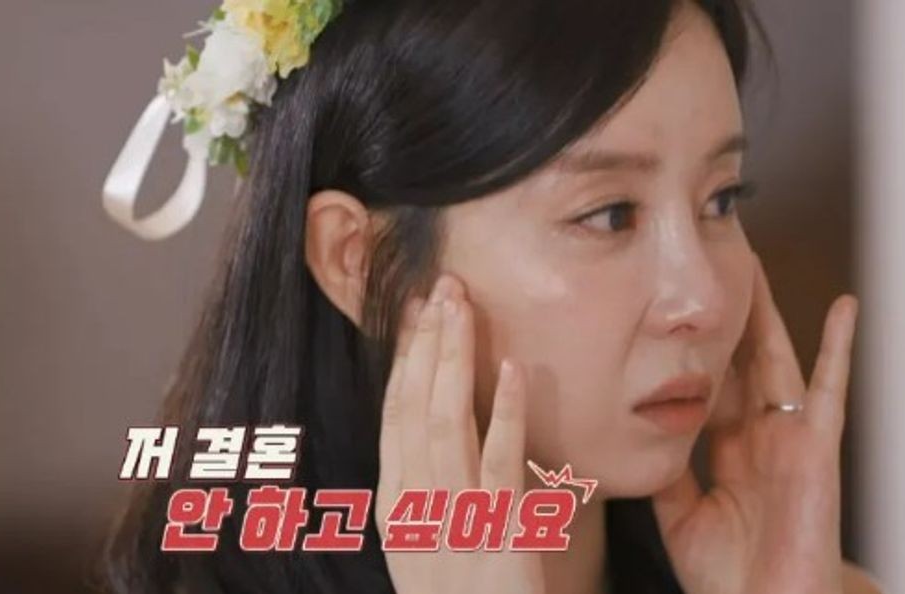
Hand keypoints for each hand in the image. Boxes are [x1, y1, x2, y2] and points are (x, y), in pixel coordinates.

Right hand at [375, 274, 544, 593]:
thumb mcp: (422, 544)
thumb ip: (422, 490)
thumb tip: (429, 431)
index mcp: (394, 504)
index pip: (393, 415)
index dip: (403, 360)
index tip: (414, 314)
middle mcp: (413, 504)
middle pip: (413, 406)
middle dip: (425, 343)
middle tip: (440, 287)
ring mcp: (452, 517)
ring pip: (444, 422)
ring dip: (453, 359)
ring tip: (462, 307)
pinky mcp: (497, 534)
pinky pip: (498, 463)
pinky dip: (502, 412)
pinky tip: (510, 369)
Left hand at [653, 252, 858, 593]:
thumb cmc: (729, 574)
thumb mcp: (679, 513)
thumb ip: (667, 469)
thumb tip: (637, 431)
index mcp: (725, 451)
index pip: (707, 384)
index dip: (690, 349)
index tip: (668, 312)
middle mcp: (758, 436)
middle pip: (739, 361)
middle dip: (725, 317)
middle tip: (709, 268)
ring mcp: (790, 437)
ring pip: (776, 360)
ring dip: (767, 313)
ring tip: (754, 264)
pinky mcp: (819, 447)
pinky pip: (831, 389)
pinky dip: (840, 347)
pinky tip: (846, 307)